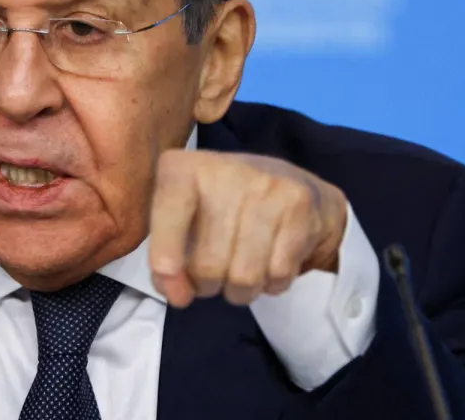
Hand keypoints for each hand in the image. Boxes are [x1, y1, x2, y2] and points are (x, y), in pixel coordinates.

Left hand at [148, 149, 348, 307]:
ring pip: (244, 276)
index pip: (169, 211)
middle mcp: (225, 170)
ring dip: (240, 291)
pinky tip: (269, 263)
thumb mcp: (183, 220)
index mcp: (185, 168)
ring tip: (241, 273)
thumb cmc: (223, 206)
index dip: (165, 253)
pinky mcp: (298, 204)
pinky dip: (271, 283)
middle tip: (212, 276)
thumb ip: (167, 260)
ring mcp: (265, 185)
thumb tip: (177, 295)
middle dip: (207, 286)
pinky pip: (279, 273)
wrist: (294, 184)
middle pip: (208, 264)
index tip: (167, 279)